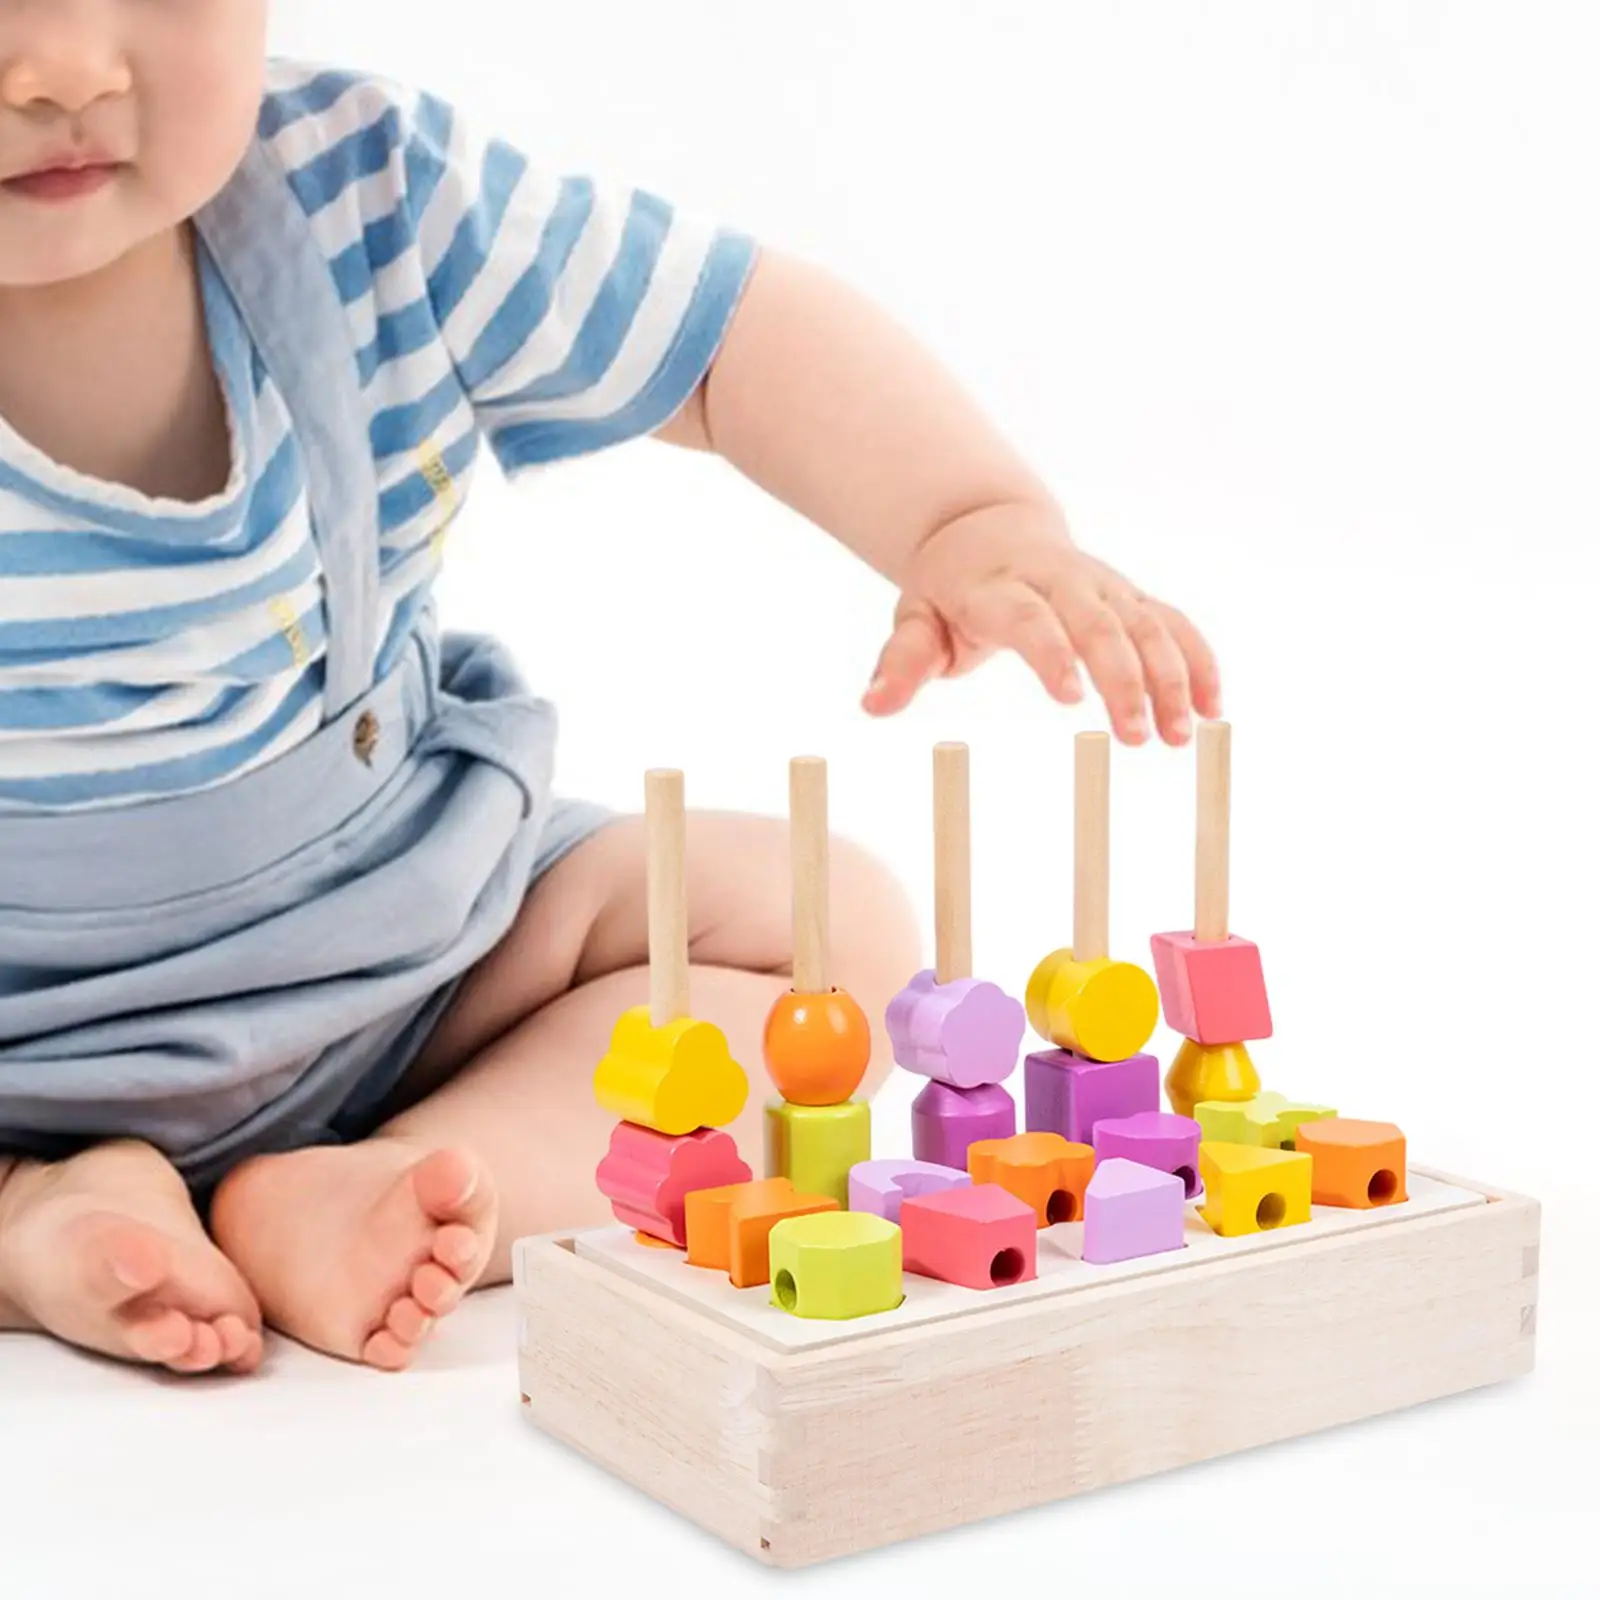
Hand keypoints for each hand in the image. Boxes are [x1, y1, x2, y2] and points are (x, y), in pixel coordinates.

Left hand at [860, 503, 1220, 745]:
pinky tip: (1216, 706)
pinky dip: (1197, 659)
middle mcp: (1059, 580)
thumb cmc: (947, 590)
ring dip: (1170, 677)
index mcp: (1000, 587)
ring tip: (1181, 736)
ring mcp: (1100, 585)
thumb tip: (872, 705)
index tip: (1071, 699)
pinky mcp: (1129, 596)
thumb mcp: (915, 620)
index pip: (1031, 618)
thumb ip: (901, 663)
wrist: (987, 529)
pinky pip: (1173, 621)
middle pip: (1099, 623)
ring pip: (1146, 623)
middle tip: (1136, 737)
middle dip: (1124, 678)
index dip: (1052, 653)